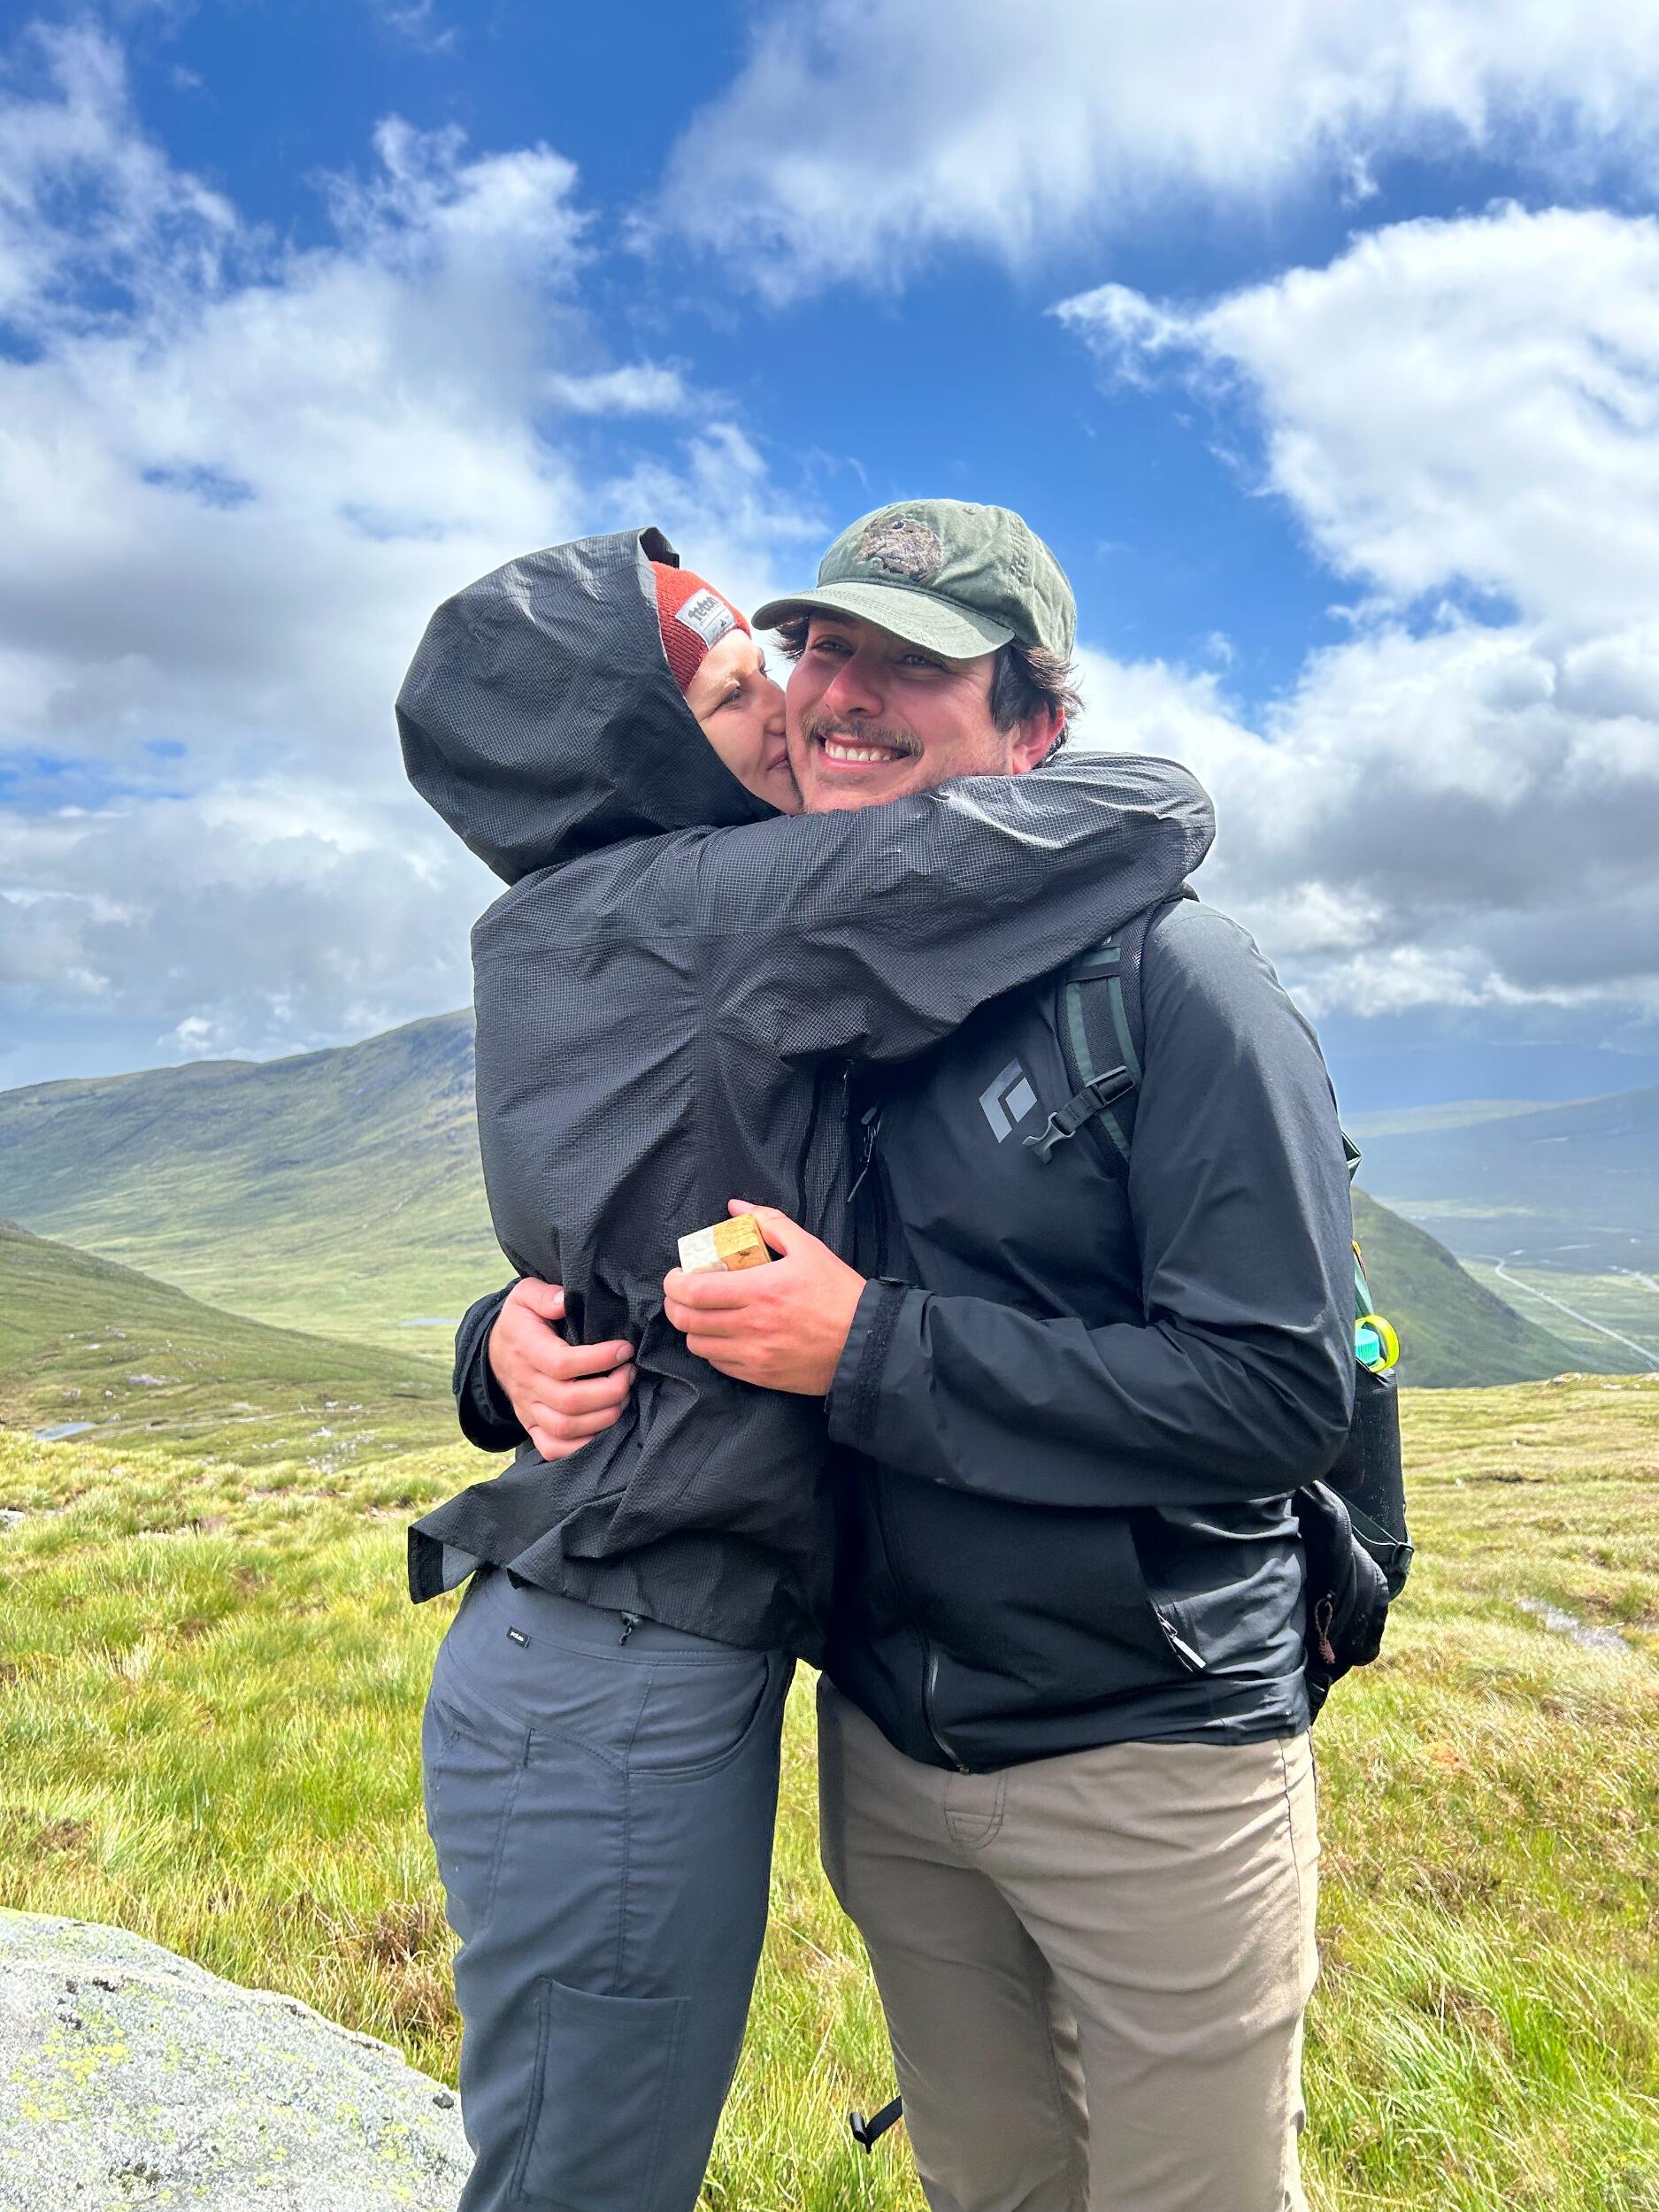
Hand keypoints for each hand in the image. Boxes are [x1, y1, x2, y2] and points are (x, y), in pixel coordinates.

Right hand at [487, 1279, 634, 1459]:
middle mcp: (526, 1384)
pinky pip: (553, 1448)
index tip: (624, 1349)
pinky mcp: (532, 1426)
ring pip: (565, 1428)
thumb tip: (564, 1300)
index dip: (599, 1360)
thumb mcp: (525, 1295)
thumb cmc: (522, 1321)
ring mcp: (528, 1410)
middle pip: (569, 1402)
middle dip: (610, 1391)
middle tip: (630, 1373)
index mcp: (526, 1349)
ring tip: (624, 1396)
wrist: (495, 1351)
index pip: (562, 1364)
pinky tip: (606, 1427)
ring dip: (604, 1417)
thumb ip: (544, 1295)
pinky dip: (583, 1445)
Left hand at [662, 1202, 865, 1395]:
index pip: (693, 1291)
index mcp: (760, 1289)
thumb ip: (769, 1222)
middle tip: (682, 1294)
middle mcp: (751, 1325)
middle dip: (675, 1304)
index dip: (674, 1283)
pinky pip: (718, 1364)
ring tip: (703, 1314)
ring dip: (693, 1327)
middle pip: (687, 1320)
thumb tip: (735, 1208)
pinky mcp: (760, 1376)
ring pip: (698, 1345)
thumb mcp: (809, 1248)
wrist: (865, 1344)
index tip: (677, 1275)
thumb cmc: (838, 1294)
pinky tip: (723, 1335)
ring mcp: (753, 1355)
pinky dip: (712, 1349)